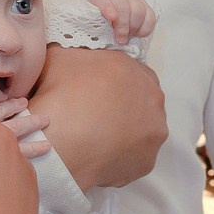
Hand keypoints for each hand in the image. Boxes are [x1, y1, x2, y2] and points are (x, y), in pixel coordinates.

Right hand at [28, 44, 165, 190]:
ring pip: (141, 130)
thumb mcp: (58, 58)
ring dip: (125, 132)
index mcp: (134, 69)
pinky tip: (100, 155)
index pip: (130, 72)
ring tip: (96, 139)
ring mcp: (154, 131)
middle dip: (122, 107)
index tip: (97, 93)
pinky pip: (135, 157)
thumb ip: (72, 52)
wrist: (60, 144)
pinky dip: (121, 157)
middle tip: (96, 116)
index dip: (112, 83)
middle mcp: (153, 98)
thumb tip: (71, 53)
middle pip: (140, 101)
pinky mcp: (147, 161)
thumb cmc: (60, 98)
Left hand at [86, 0, 157, 45]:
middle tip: (120, 40)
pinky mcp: (145, 7)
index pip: (104, 0)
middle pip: (124, 6)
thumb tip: (100, 41)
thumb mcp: (93, 28)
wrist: (110, 23)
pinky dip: (144, 29)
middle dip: (123, 26)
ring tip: (127, 37)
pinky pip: (150, 18)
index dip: (108, 8)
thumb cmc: (99, 27)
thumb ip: (96, 31)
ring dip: (134, 28)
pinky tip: (136, 34)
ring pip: (139, 11)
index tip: (112, 19)